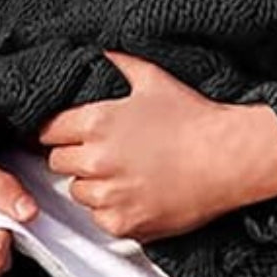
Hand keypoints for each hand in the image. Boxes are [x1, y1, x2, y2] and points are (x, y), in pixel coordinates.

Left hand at [39, 50, 276, 242]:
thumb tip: (99, 51)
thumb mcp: (153, 79)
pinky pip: (99, 218)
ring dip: (92, 183)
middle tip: (102, 150)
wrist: (228, 158)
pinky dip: (111, 208)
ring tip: (122, 171)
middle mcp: (97, 161)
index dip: (59, 129)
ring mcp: (109, 196)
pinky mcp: (123, 224)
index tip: (69, 131)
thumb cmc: (193, 117)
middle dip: (75, 155)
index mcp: (97, 123)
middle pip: (57, 162)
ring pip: (77, 192)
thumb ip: (119, 63)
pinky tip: (135, 192)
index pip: (48, 131)